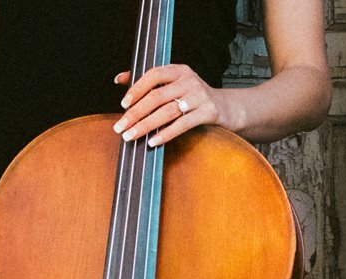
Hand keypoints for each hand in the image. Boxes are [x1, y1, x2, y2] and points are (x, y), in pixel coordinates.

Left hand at [114, 64, 234, 146]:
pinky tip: (153, 142)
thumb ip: (148, 81)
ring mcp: (200, 96)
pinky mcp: (208, 112)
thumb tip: (119, 79)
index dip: (137, 89)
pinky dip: (166, 134)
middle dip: (136, 113)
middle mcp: (189, 80)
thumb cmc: (194, 97)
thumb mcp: (174, 84)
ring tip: (131, 136)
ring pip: (168, 111)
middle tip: (121, 127)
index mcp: (178, 70)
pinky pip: (183, 124)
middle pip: (157, 96)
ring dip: (147, 125)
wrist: (227, 107)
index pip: (154, 74)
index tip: (123, 104)